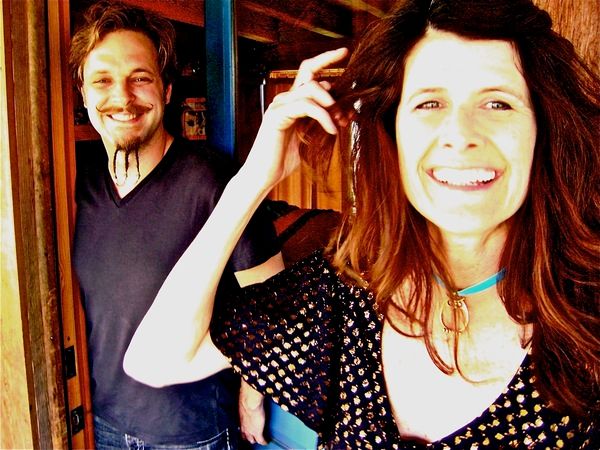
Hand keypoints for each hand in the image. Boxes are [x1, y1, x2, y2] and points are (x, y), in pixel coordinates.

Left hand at [239, 380, 267, 444]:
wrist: (249, 400)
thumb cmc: (246, 397)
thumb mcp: (244, 400)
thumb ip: (246, 400)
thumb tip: (248, 395)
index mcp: (240, 418)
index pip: (241, 428)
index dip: (244, 430)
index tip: (246, 430)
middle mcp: (243, 425)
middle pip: (245, 436)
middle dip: (248, 437)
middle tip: (252, 437)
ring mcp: (250, 430)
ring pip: (251, 440)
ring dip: (255, 440)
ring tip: (259, 439)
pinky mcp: (257, 432)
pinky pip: (261, 441)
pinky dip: (264, 441)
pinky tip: (266, 441)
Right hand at [240, 48, 348, 192]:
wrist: (264, 175)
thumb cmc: (284, 159)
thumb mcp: (310, 137)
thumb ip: (322, 122)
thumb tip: (345, 111)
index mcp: (292, 101)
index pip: (309, 72)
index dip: (325, 59)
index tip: (345, 52)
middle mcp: (285, 99)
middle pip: (308, 71)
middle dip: (329, 65)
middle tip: (348, 81)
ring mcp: (279, 105)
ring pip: (311, 88)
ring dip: (331, 103)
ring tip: (340, 122)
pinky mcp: (277, 115)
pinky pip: (306, 106)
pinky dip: (324, 117)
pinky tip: (331, 130)